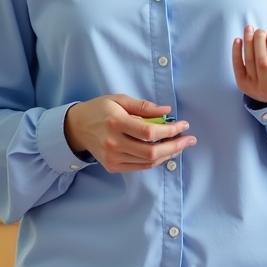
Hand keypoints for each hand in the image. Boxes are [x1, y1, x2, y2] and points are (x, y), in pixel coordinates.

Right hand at [63, 94, 195, 172]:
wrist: (76, 128)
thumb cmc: (99, 109)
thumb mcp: (119, 99)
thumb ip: (144, 106)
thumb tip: (167, 111)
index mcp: (116, 122)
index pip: (149, 132)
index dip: (170, 130)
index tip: (184, 125)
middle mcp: (114, 143)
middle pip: (151, 151)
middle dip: (175, 146)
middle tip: (190, 139)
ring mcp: (113, 158)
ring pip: (148, 161)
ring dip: (168, 154)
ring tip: (180, 145)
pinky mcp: (113, 167)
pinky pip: (140, 166)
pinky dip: (155, 160)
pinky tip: (165, 152)